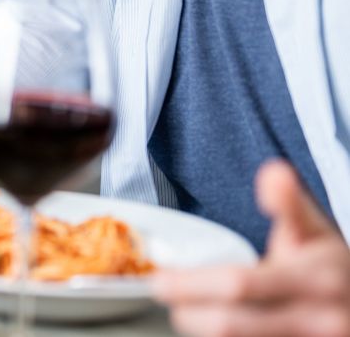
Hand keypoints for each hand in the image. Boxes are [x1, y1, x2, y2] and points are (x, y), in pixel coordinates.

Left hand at [155, 160, 349, 335]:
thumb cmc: (332, 266)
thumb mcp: (316, 229)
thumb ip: (289, 202)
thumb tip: (272, 172)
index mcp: (316, 279)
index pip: (240, 285)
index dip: (192, 284)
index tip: (160, 279)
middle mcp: (318, 321)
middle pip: (229, 323)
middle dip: (187, 312)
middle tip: (164, 295)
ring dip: (201, 329)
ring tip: (185, 310)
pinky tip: (211, 324)